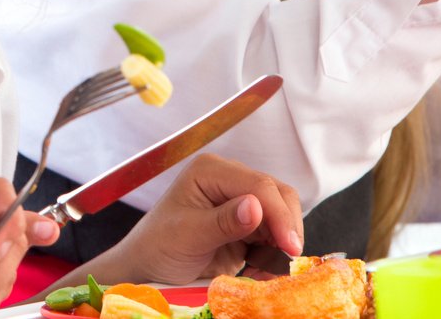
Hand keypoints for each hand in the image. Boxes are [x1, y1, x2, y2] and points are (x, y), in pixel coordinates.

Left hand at [80, 155, 302, 286]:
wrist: (150, 268)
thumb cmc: (158, 246)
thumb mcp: (187, 235)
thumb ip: (222, 221)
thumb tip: (255, 207)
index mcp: (211, 171)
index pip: (259, 186)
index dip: (280, 215)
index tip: (291, 247)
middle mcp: (229, 180)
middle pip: (278, 196)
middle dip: (286, 228)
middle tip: (286, 262)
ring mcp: (240, 202)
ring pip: (281, 216)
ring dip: (281, 244)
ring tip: (262, 270)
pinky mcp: (247, 225)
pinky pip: (274, 235)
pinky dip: (274, 254)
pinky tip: (258, 270)